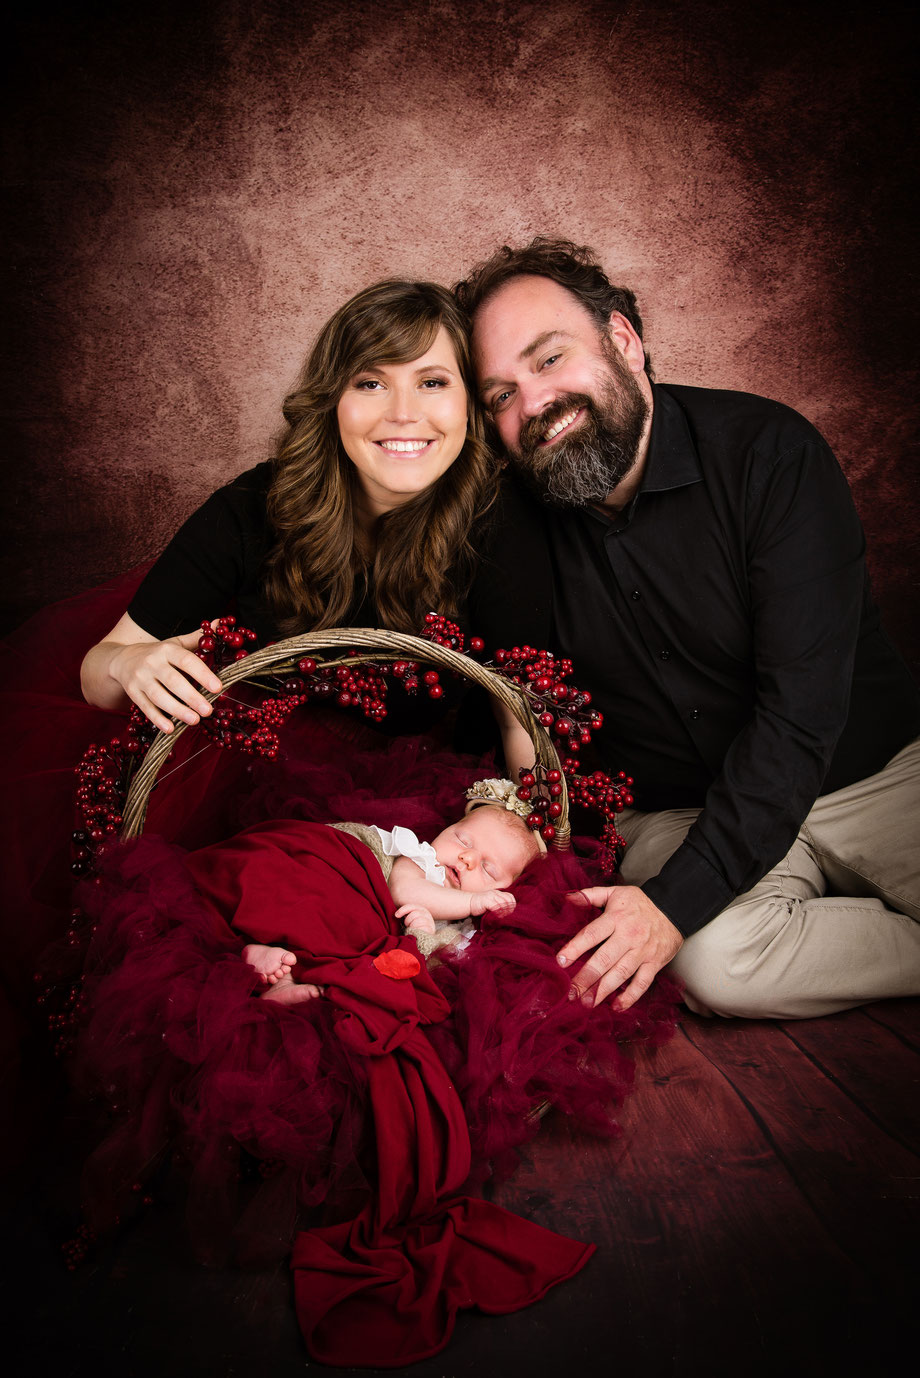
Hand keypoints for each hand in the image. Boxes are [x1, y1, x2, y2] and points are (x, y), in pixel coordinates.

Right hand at [109, 627, 222, 732]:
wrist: (121, 659)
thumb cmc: (157, 654)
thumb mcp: (175, 643)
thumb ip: (197, 637)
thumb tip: (221, 622)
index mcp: (167, 650)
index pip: (186, 660)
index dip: (202, 674)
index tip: (218, 687)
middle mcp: (152, 663)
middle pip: (173, 681)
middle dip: (191, 697)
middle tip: (208, 710)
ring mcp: (140, 679)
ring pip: (159, 696)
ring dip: (177, 710)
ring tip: (195, 721)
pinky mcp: (132, 693)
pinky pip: (145, 707)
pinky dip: (157, 719)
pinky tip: (170, 728)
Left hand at [397, 904, 436, 934]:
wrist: (423, 939)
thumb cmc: (414, 928)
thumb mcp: (409, 919)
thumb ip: (405, 914)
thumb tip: (396, 914)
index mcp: (421, 909)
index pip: (411, 906)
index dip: (402, 910)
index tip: (396, 915)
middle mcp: (427, 914)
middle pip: (414, 914)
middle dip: (408, 921)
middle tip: (408, 926)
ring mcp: (430, 922)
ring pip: (417, 921)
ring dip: (411, 927)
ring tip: (411, 930)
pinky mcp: (431, 930)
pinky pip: (421, 929)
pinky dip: (416, 931)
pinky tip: (415, 933)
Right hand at [468, 889, 516, 917]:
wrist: (468, 902)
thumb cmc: (480, 905)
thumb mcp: (491, 902)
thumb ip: (499, 904)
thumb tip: (508, 913)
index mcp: (497, 893)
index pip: (509, 896)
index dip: (513, 904)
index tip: (512, 911)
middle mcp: (495, 893)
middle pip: (507, 900)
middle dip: (510, 909)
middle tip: (510, 916)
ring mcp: (490, 896)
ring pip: (503, 903)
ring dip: (505, 911)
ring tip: (505, 917)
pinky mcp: (486, 901)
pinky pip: (496, 907)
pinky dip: (499, 912)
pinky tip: (498, 916)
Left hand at [557, 885, 682, 1010]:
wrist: (674, 908)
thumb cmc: (639, 902)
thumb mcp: (615, 893)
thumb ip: (590, 895)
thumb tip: (568, 898)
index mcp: (615, 918)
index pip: (591, 934)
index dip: (575, 948)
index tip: (560, 962)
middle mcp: (628, 936)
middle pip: (604, 959)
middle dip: (586, 977)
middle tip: (570, 993)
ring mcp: (642, 951)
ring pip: (621, 974)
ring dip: (603, 990)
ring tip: (587, 1003)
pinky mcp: (655, 963)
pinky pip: (642, 983)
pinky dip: (630, 996)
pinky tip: (616, 1007)